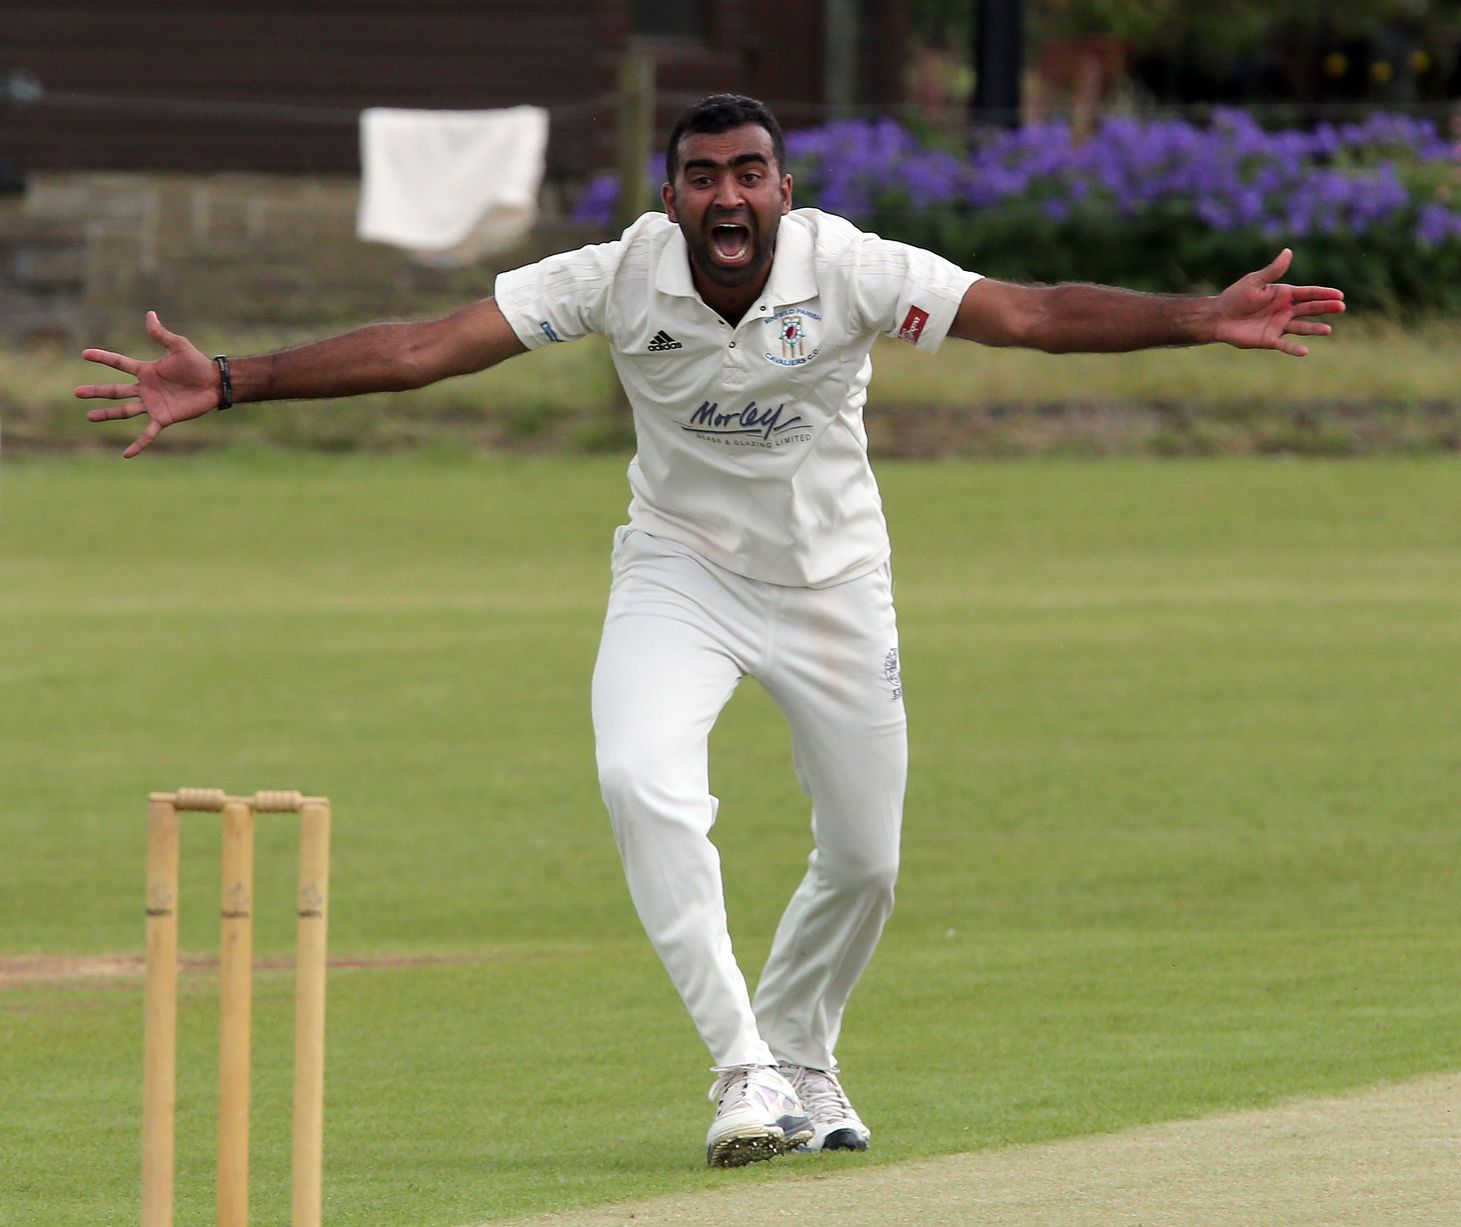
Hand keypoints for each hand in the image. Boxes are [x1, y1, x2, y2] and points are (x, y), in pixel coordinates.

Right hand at [76, 311, 221, 456]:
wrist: (214, 383)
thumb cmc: (197, 363)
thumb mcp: (178, 346)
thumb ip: (161, 334)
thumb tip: (149, 314)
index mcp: (147, 371)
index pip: (120, 363)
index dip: (103, 358)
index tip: (84, 354)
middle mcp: (146, 389)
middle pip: (116, 390)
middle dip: (96, 392)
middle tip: (77, 392)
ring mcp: (153, 404)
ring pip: (125, 411)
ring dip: (108, 414)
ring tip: (89, 417)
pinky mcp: (164, 418)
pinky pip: (148, 433)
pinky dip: (138, 444)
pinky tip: (126, 455)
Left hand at [1211, 249, 1344, 357]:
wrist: (1218, 317)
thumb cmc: (1235, 296)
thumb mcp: (1254, 282)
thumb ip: (1272, 271)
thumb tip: (1288, 251)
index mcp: (1284, 294)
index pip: (1308, 293)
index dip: (1324, 294)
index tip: (1339, 295)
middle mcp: (1285, 310)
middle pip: (1310, 309)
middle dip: (1325, 308)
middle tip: (1341, 307)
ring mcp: (1279, 325)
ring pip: (1302, 327)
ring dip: (1315, 329)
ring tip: (1328, 330)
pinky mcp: (1269, 339)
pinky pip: (1284, 344)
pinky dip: (1294, 348)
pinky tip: (1305, 351)